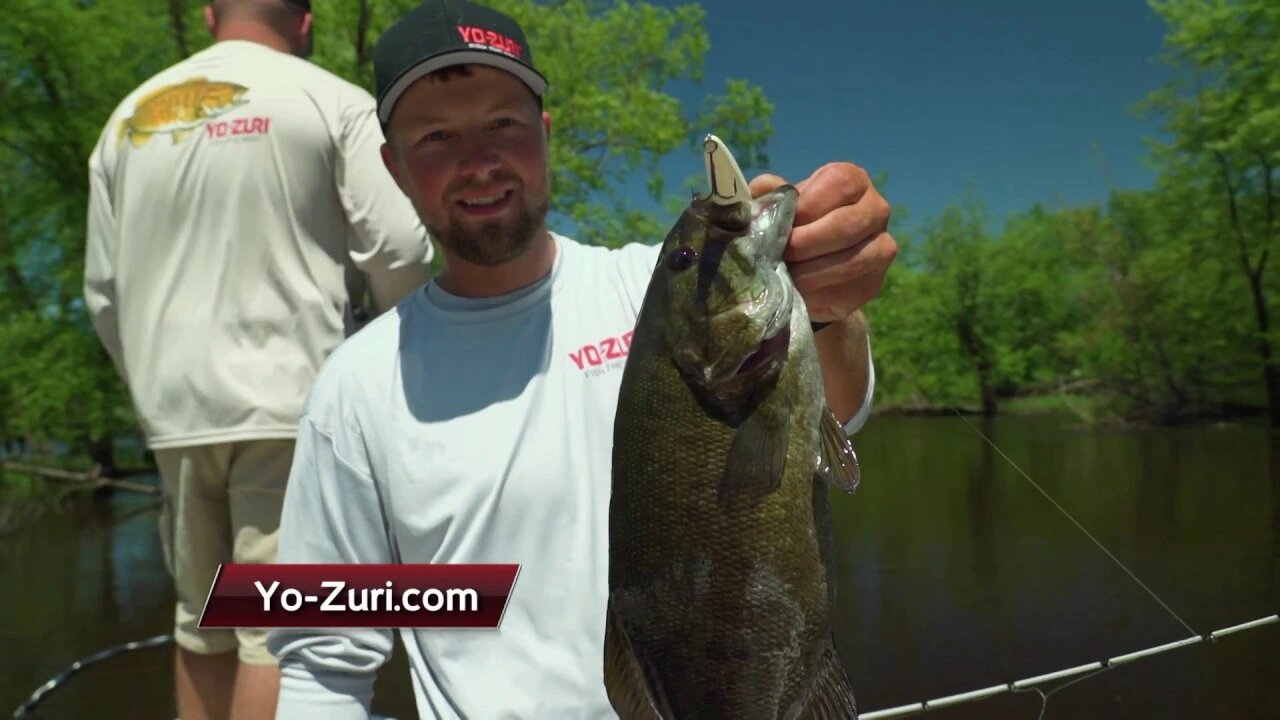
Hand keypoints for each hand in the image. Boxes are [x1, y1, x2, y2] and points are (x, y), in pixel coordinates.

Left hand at [749, 163, 896, 322]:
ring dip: (812, 272)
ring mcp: (881, 247)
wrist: (813, 260)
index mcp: (853, 181)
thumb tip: (762, 187)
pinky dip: (818, 294)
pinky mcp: (874, 282)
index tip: (782, 223)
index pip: (839, 185)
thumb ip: (774, 195)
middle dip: (807, 243)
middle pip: (847, 225)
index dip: (808, 205)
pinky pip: (849, 289)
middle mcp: (876, 209)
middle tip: (782, 254)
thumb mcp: (784, 203)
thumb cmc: (797, 222)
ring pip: (851, 261)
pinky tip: (797, 292)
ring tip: (785, 275)